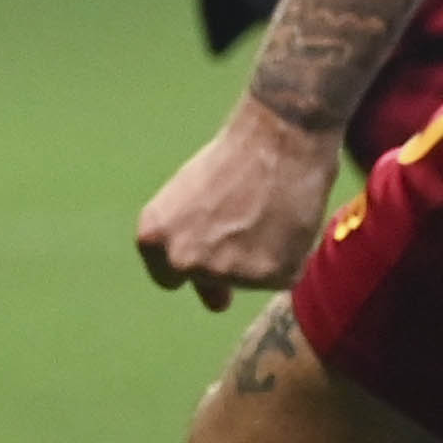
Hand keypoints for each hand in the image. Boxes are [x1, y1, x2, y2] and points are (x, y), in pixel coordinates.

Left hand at [134, 93, 339, 308]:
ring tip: (269, 212)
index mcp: (153, 239)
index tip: (210, 240)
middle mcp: (183, 260)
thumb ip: (187, 244)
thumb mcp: (186, 198)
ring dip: (260, 257)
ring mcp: (225, 272)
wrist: (279, 139)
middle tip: (245, 223)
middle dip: (225, 263)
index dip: (193, 260)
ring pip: (248, 280)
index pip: (168, 278)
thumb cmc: (233, 158)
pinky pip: (281, 276)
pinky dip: (289, 256)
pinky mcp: (267, 276)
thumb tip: (215, 303)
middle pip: (208, 282)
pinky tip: (288, 221)